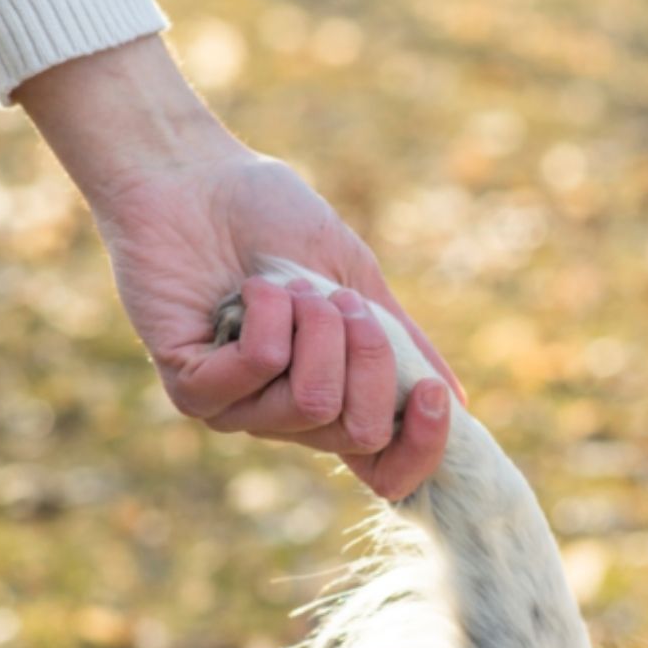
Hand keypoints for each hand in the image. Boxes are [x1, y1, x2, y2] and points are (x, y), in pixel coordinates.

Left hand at [16, 37, 460, 499]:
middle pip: (360, 431)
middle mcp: (286, 417)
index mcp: (335, 396)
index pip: (385, 471)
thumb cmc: (271, 220)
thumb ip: (401, 343)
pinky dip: (269, 315)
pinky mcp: (191, 387)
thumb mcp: (356, 280)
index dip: (420, 449)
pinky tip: (248, 289)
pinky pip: (259, 371)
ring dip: (314, 324)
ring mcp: (237, 409)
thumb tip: (456, 403)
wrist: (194, 175)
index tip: (430, 394)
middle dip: (369, 354)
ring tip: (287, 284)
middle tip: (339, 301)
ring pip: (313, 401)